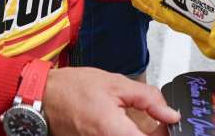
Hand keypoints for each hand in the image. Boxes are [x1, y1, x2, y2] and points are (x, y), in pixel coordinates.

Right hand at [43, 67, 178, 135]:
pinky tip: (126, 129)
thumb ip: (148, 99)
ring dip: (139, 135)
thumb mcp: (116, 84)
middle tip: (159, 125)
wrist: (43, 97)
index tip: (169, 125)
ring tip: (143, 127)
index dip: (165, 135)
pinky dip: (126, 135)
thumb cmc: (72, 89)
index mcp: (114, 132)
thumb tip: (171, 114)